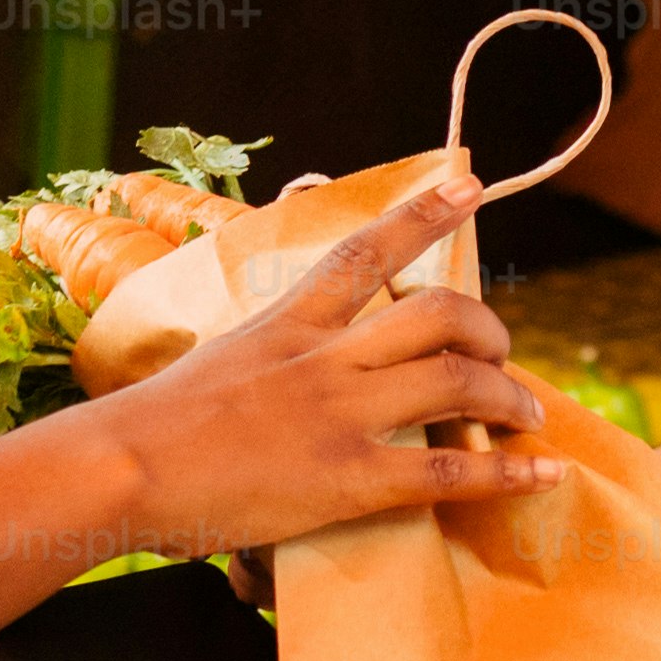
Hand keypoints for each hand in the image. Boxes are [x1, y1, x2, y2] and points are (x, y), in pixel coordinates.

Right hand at [83, 174, 559, 562]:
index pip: (364, 252)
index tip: (466, 184)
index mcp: (286, 323)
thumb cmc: (148, 427)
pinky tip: (541, 473)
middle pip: (437, 315)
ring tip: (527, 416)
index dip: (422, 215)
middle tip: (503, 353)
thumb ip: (259, 363)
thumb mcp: (212, 366)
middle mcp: (324, 357)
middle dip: (488, 328)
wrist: (118, 467)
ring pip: (457, 381)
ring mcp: (340, 412)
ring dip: (508, 395)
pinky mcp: (347, 476)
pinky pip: (447, 470)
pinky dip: (505, 472)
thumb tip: (272, 382)